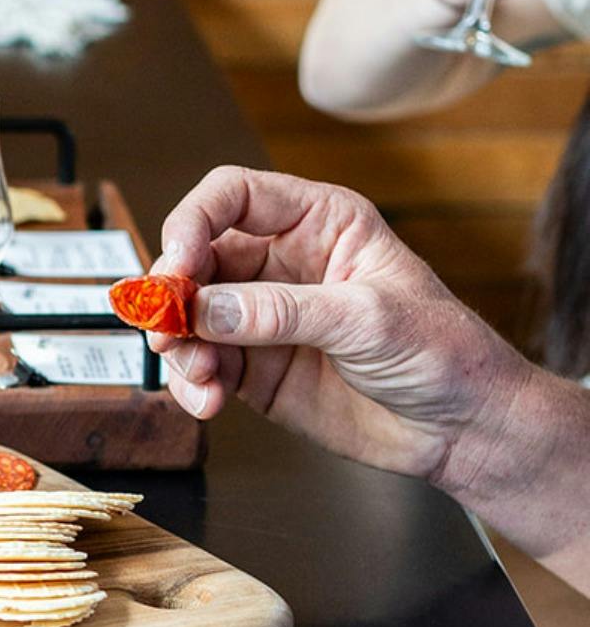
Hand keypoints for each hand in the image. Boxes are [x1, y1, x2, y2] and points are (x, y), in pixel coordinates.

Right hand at [148, 166, 533, 491]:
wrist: (461, 429)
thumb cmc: (442, 352)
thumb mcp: (366, 320)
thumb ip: (280, 311)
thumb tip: (203, 308)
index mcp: (318, 223)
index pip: (232, 197)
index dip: (193, 223)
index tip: (177, 267)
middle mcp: (281, 263)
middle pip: (196, 258)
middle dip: (173, 294)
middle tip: (165, 328)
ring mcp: (263, 316)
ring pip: (188, 315)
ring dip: (178, 345)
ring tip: (198, 377)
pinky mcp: (253, 366)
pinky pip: (199, 365)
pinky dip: (190, 384)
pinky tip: (209, 403)